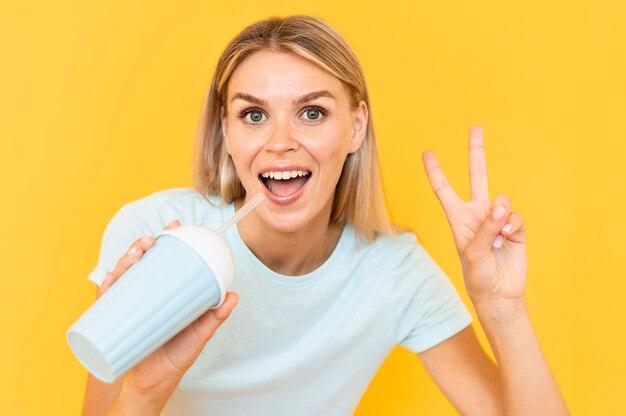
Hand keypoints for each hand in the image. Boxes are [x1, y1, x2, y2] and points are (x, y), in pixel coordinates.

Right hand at [98, 220, 238, 410]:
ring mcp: (129, 305)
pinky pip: (106, 300)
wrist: (153, 385)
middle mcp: (146, 294)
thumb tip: (234, 296)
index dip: (168, 239)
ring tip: (136, 254)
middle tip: (152, 240)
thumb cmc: (177, 357)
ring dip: (126, 259)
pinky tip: (111, 277)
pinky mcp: (114, 320)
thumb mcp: (198, 335)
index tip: (175, 225)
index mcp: (165, 292)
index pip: (165, 259)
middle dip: (144, 245)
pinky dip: (107, 286)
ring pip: (124, 275)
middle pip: (142, 262)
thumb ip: (215, 317)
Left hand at [421, 126, 526, 305]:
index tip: (426, 153)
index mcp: (458, 218)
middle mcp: (477, 213)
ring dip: (500, 214)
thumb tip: (500, 207)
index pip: (444, 190)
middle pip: (477, 176)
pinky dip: (513, 226)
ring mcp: (497, 219)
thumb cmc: (477, 275)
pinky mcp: (515, 228)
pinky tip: (508, 239)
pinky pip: (516, 217)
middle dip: (476, 152)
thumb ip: (485, 229)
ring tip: (498, 234)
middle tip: (475, 127)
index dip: (435, 172)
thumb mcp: (472, 254)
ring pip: (502, 200)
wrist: (499, 293)